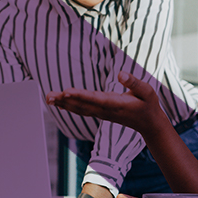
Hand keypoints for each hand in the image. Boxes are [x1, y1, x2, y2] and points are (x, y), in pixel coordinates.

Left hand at [46, 72, 161, 133]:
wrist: (149, 123)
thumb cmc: (149, 105)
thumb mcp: (147, 92)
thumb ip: (134, 83)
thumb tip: (120, 74)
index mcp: (116, 104)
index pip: (95, 99)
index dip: (80, 96)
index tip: (66, 92)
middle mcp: (106, 110)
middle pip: (82, 105)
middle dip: (65, 100)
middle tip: (49, 96)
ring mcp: (102, 113)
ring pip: (80, 109)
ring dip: (63, 104)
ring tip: (48, 98)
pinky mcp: (100, 113)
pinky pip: (82, 110)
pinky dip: (70, 107)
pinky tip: (60, 103)